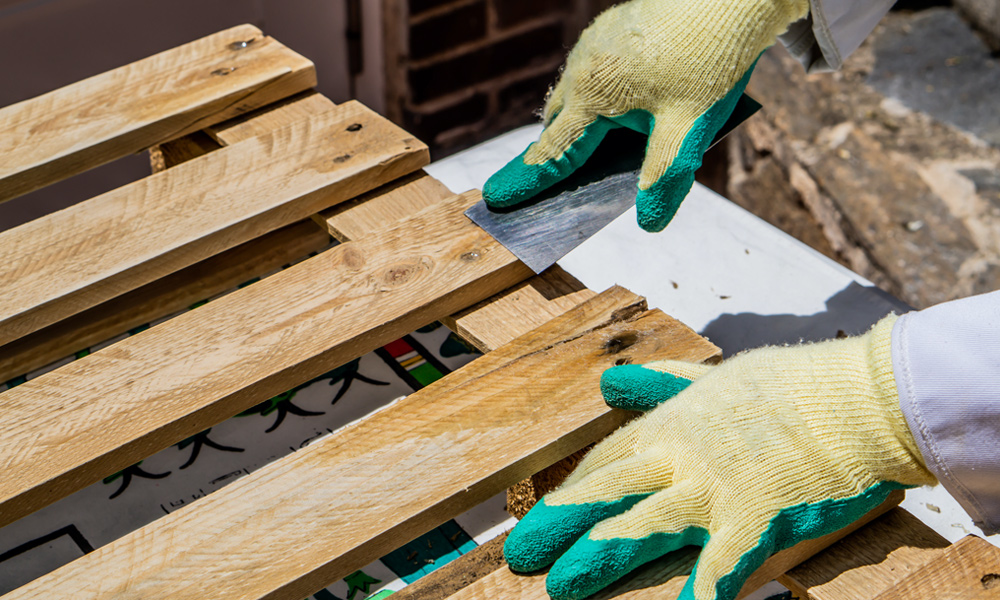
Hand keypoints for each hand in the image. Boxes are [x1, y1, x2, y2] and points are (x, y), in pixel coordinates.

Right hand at [483, 0, 808, 231]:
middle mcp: (583, 66)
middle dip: (560, 151)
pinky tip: (631, 102)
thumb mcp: (689, 129)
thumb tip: (649, 221)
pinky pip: (590, 71)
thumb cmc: (710, 60)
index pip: (554, 150)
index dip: (529, 179)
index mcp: (593, 94)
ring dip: (582, 122)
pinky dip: (597, 96)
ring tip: (611, 142)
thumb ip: (663, 177)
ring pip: (573, 94)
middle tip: (563, 180)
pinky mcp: (610, 29)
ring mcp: (593, 43)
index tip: (496, 199)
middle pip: (558, 122)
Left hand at [504, 315, 934, 599]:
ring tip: (559, 589)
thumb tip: (611, 380)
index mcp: (672, 425)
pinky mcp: (756, 520)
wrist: (861, 398)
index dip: (572, 491)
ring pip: (641, 526)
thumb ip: (661, 385)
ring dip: (598, 559)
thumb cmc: (794, 387)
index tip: (546, 514)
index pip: (606, 460)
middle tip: (518, 556)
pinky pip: (717, 568)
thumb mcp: (716, 379)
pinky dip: (696, 596)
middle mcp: (681, 457)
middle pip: (606, 491)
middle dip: (559, 524)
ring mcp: (715, 489)